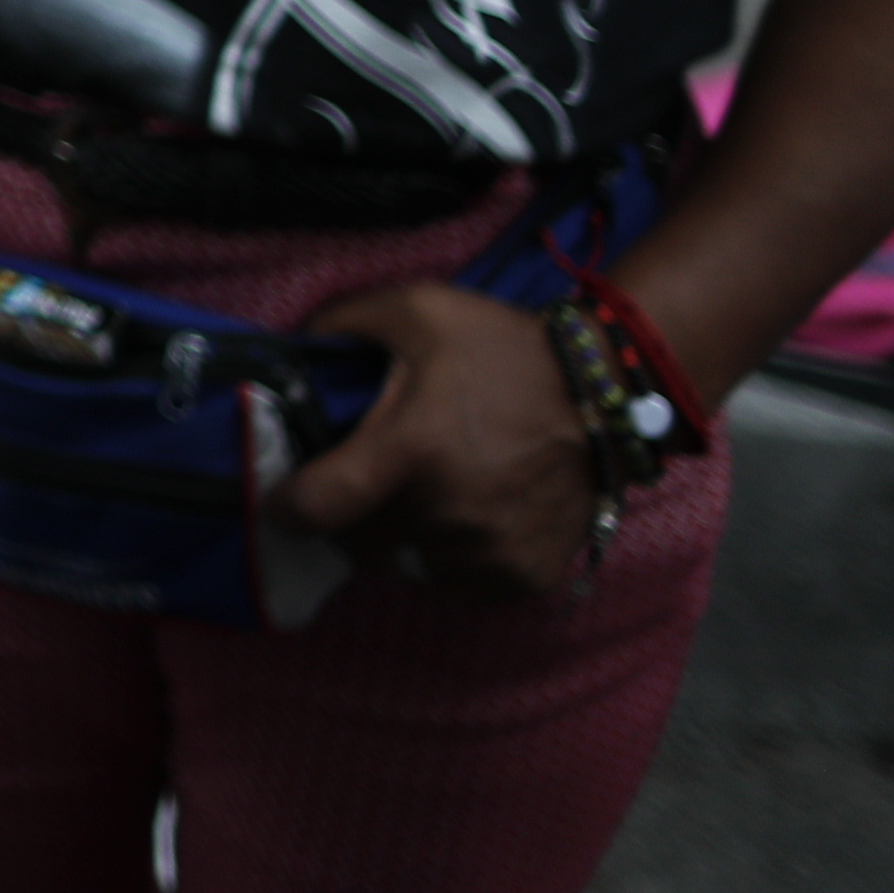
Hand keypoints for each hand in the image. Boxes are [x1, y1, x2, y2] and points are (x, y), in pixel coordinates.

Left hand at [276, 284, 596, 595]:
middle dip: (352, 515)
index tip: (287, 497)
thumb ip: (340, 323)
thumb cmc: (501, 349)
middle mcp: (446, 514)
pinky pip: (458, 584)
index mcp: (410, 451)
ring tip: (426, 495)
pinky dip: (450, 560)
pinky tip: (467, 517)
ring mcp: (489, 553)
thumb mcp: (415, 308)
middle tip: (372, 481)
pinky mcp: (525, 577)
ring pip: (406, 566)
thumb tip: (288, 350)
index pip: (317, 508)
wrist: (605, 392)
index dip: (288, 505)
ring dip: (401, 540)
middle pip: (358, 542)